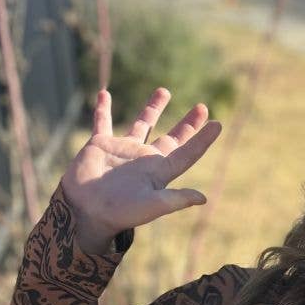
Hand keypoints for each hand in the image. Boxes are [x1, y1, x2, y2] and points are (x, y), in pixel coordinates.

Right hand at [60, 86, 220, 236]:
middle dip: (187, 124)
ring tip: (164, 91)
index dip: (202, 140)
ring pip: (142, 123)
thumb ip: (176, 199)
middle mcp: (144, 159)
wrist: (86, 212)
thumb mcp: (152, 206)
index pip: (186, 153)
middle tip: (202, 107)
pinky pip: (102, 122)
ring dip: (153, 108)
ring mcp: (123, 150)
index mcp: (159, 172)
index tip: (218, 125)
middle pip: (172, 137)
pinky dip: (102, 109)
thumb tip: (203, 198)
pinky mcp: (100, 145)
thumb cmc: (121, 212)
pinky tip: (104, 93)